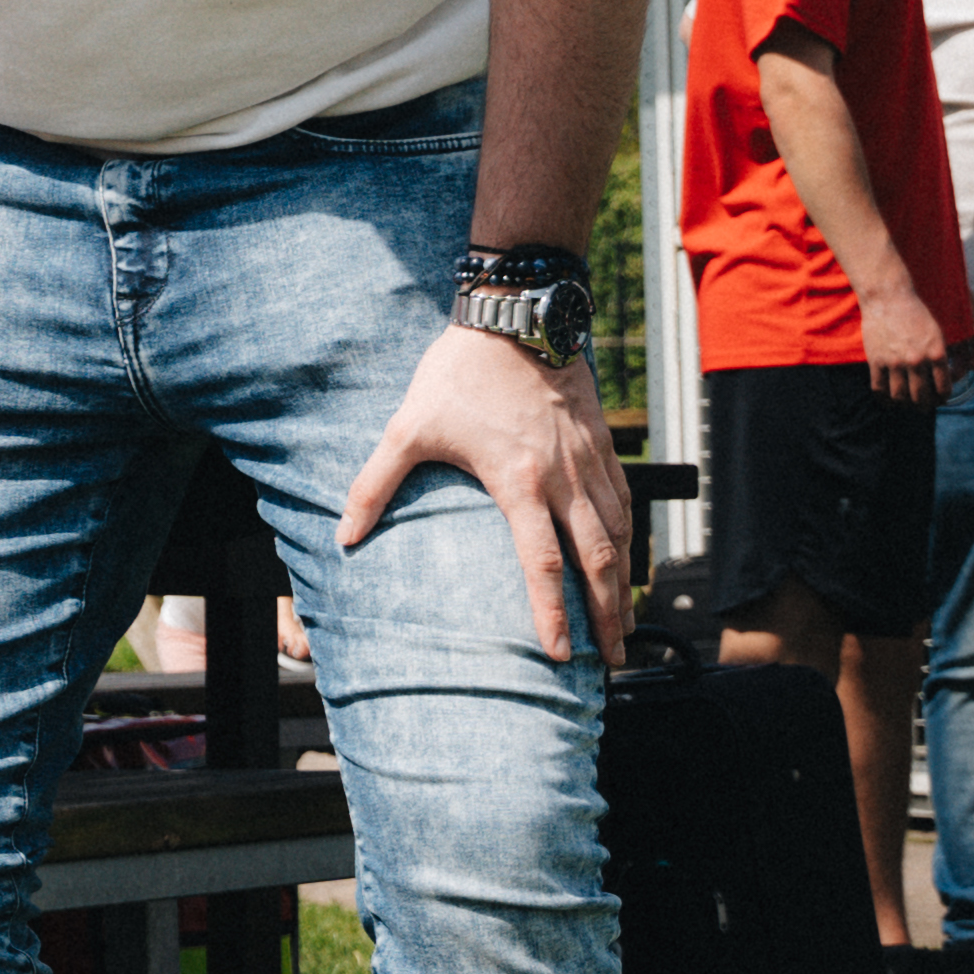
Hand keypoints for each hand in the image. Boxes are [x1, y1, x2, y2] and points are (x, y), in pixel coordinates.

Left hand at [340, 318, 630, 664]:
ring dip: (624, 584)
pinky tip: (626, 560)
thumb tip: (344, 535)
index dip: (552, 614)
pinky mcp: (602, 443)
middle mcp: (564, 478)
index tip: (560, 654)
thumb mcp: (407, 427)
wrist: (515, 315)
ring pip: (619, 534)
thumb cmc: (458, 372)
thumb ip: (374, 484)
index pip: (542, 564)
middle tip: (612, 658)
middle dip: (607, 615)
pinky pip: (624, 501)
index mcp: (519, 481)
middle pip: (597, 561)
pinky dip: (629, 539)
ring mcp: (590, 460)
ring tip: (625, 623)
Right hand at [853, 280, 957, 411]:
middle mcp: (917, 360)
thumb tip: (941, 376)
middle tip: (924, 405)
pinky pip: (879, 389)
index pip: (943, 388)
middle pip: (922, 397)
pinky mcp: (876, 360)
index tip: (940, 398)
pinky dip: (884, 399)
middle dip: (924, 406)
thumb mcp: (936, 332)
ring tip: (906, 403)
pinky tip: (888, 400)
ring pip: (900, 397)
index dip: (943, 398)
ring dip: (905, 404)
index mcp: (936, 353)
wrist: (888, 296)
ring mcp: (895, 362)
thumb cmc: (914, 312)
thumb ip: (939, 355)